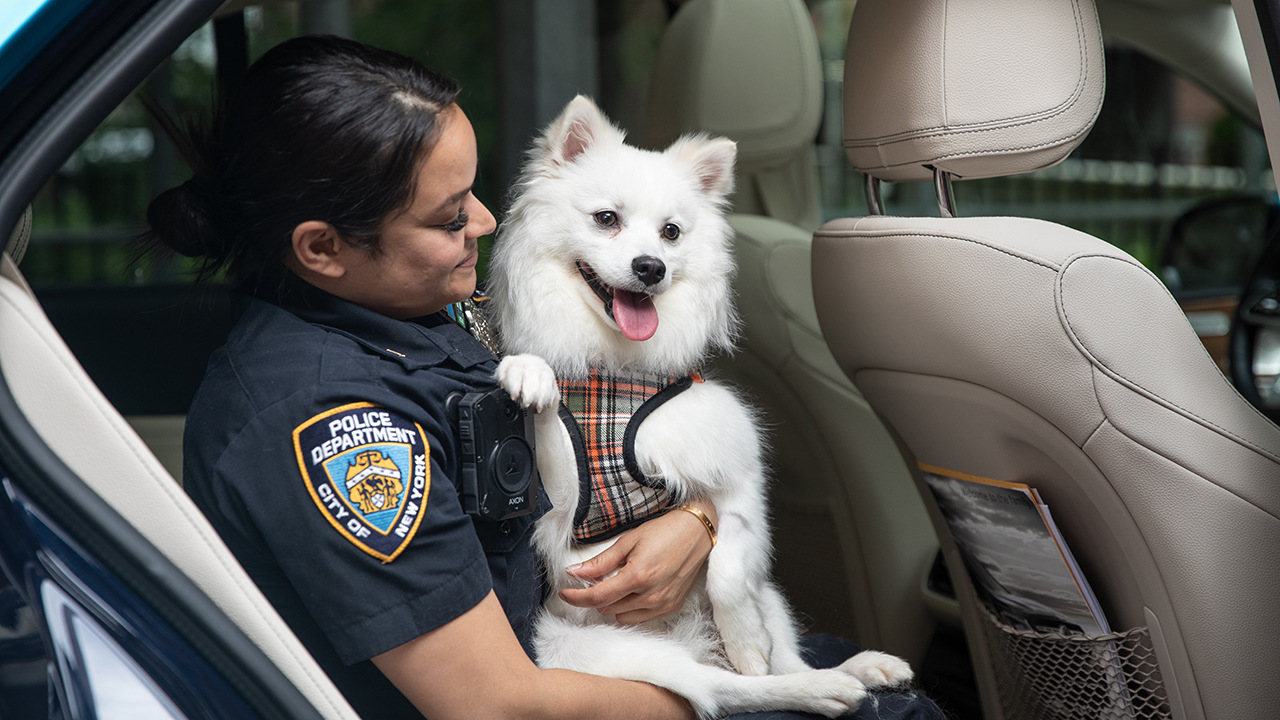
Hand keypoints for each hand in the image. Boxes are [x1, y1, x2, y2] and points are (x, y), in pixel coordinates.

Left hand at [559, 501, 716, 623]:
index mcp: (638, 576)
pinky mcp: (671, 607)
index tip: (565, 593)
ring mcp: (662, 604)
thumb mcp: (629, 540)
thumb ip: (601, 561)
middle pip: (607, 608)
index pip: (597, 597)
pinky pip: (640, 617)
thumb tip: (575, 572)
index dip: (576, 597)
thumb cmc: (665, 531)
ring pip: (621, 616)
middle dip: (597, 594)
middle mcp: (651, 595)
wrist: (698, 532)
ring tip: (621, 581)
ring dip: (614, 603)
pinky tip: (635, 589)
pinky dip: (631, 607)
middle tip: (599, 576)